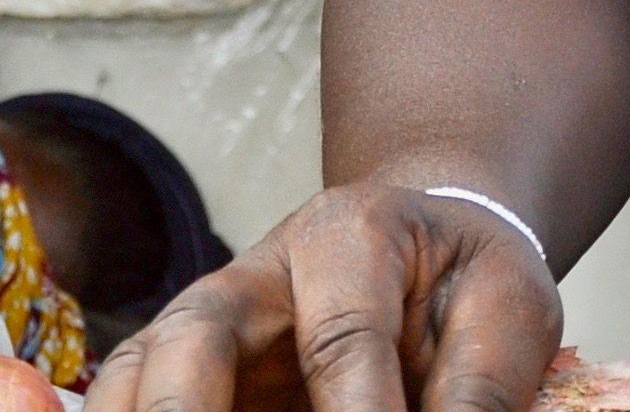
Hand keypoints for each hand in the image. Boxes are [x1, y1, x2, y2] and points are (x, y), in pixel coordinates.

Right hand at [94, 182, 563, 411]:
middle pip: (197, 339)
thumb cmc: (465, 283)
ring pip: (136, 373)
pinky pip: (121, 402)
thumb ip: (481, 389)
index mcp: (348, 233)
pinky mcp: (176, 373)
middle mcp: (254, 273)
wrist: (431, 250)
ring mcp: (203, 324)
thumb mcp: (509, 310)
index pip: (340, 339)